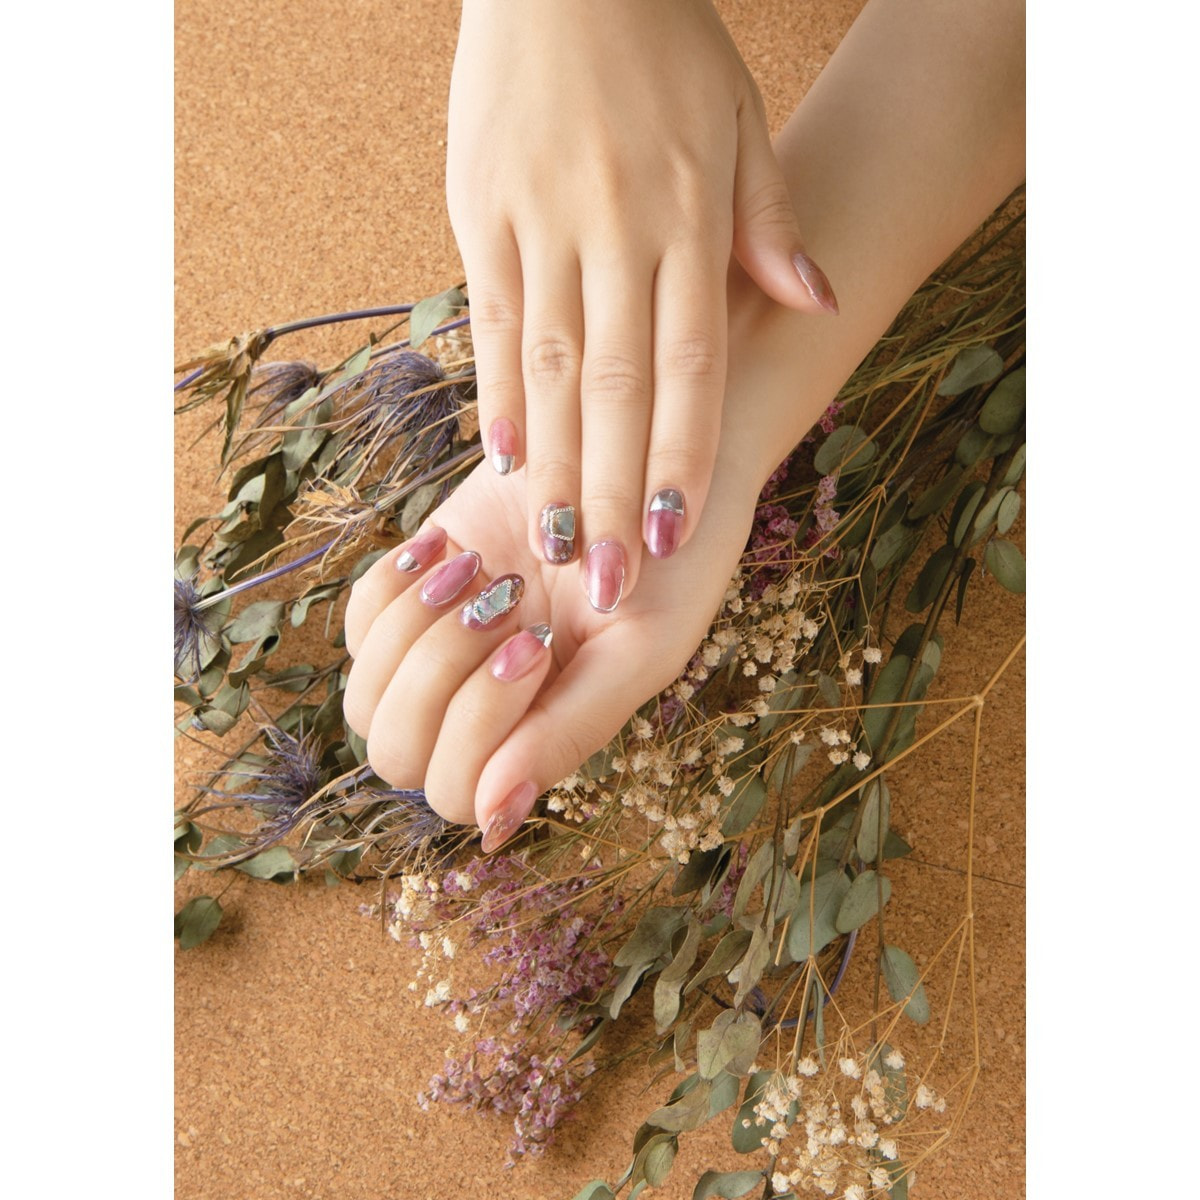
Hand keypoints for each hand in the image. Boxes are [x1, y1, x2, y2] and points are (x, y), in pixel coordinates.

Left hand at [342, 452, 760, 847]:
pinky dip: (393, 585)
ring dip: (415, 629)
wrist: (647, 464)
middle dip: (439, 675)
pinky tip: (453, 549)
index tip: (538, 643)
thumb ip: (571, 732)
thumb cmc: (666, 565)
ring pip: (365, 696)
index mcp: (539, 742)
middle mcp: (482, 713)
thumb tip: (494, 820)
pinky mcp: (416, 596)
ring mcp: (442, 656)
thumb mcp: (638, 647)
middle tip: (507, 603)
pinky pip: (360, 621)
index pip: (457, 790)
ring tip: (482, 570)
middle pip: (398, 751)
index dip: (479, 726)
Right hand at [446, 0, 836, 613]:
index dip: (680, 455)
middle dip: (614, 492)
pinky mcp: (479, 213)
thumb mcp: (739, 122)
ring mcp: (542, 224)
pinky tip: (504, 461)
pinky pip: (493, 321)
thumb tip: (819, 303)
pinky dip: (501, 393)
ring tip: (558, 545)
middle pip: (618, 388)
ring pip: (552, 369)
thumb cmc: (663, 47)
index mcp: (687, 217)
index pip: (689, 363)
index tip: (672, 536)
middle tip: (608, 582)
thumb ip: (769, 223)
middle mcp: (616, 230)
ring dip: (556, 467)